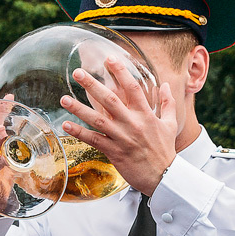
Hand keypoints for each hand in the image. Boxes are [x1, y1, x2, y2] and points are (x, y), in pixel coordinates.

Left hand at [59, 58, 177, 195]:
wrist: (163, 176)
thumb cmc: (165, 150)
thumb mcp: (170, 124)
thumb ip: (167, 102)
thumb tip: (165, 84)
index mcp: (146, 114)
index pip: (132, 88)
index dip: (120, 72)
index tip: (109, 59)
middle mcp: (132, 123)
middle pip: (109, 100)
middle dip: (92, 85)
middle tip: (77, 72)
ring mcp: (121, 138)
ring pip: (97, 119)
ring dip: (79, 109)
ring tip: (64, 99)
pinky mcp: (114, 152)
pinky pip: (94, 140)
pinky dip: (79, 133)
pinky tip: (66, 125)